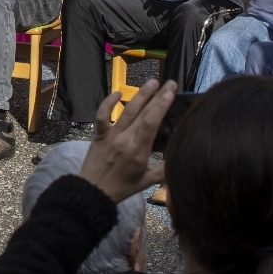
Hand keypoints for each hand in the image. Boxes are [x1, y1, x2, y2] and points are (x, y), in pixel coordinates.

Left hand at [79, 80, 173, 202]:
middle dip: (157, 96)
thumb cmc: (121, 188)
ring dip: (140, 95)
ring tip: (152, 82)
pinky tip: (118, 92)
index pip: (152, 122)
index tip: (171, 92)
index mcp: (138, 150)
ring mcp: (111, 135)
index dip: (162, 105)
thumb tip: (180, 160)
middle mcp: (125, 139)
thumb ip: (164, 171)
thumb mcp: (146, 182)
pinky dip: (108, 103)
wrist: (92, 191)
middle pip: (143, 113)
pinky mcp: (99, 134)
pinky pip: (102, 116)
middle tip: (169, 83)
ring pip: (126, 111)